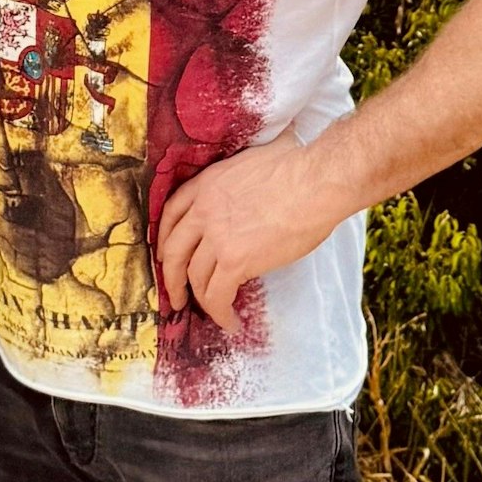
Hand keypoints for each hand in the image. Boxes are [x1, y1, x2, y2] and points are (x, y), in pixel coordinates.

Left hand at [156, 130, 346, 331]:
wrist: (316, 181)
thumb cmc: (298, 167)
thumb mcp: (251, 161)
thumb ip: (237, 180)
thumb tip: (248, 185)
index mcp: (207, 182)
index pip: (171, 213)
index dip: (166, 238)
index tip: (167, 253)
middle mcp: (204, 209)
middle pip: (174, 249)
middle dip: (171, 276)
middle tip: (176, 292)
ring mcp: (216, 236)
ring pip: (194, 276)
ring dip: (198, 298)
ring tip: (208, 311)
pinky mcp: (234, 260)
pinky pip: (216, 295)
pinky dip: (219, 313)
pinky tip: (230, 321)